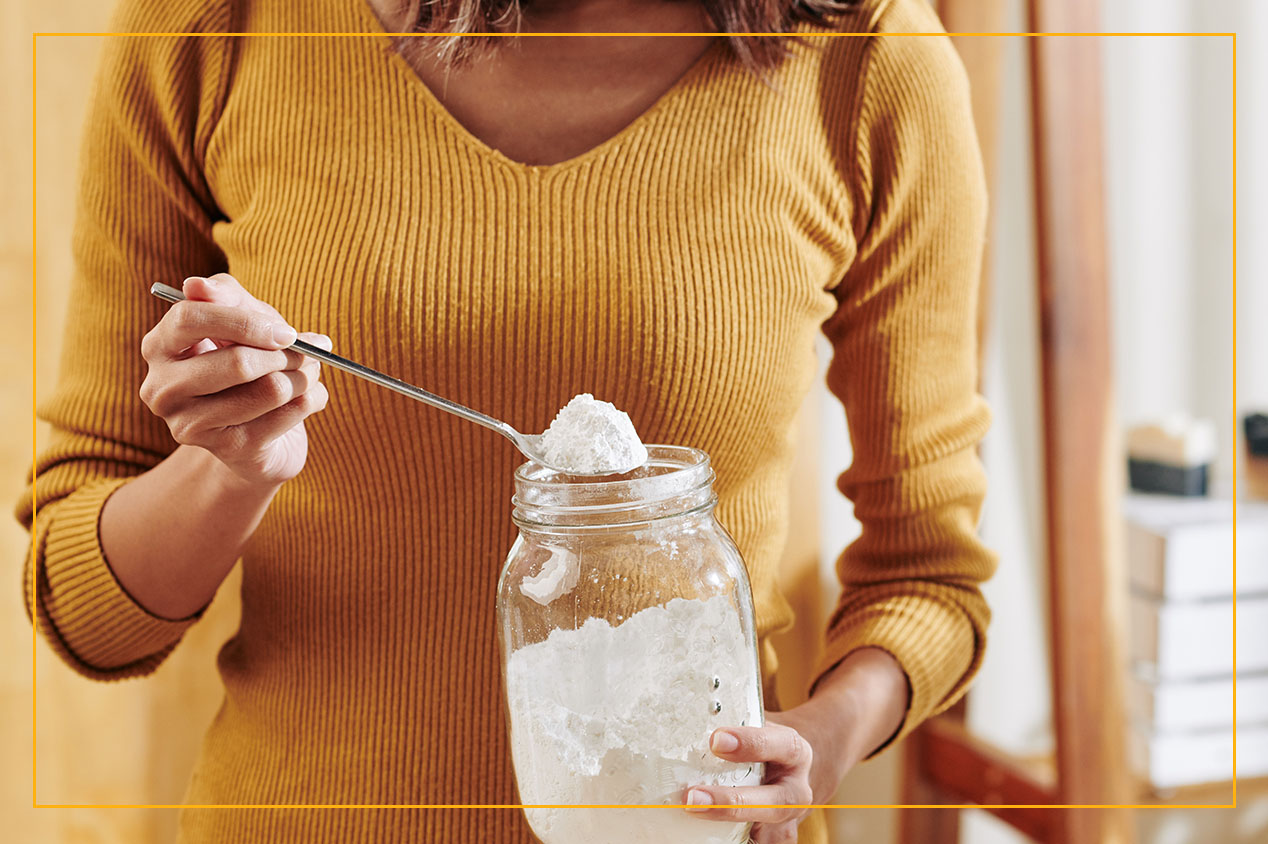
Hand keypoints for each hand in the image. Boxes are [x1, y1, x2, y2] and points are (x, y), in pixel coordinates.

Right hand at [139, 273, 330, 486]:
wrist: (256, 433)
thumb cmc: (246, 363)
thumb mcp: (240, 320)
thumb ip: (225, 296)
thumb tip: (197, 284)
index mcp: (159, 347)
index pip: (191, 319)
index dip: (245, 322)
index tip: (284, 331)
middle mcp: (162, 388)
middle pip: (238, 363)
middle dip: (287, 354)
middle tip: (309, 352)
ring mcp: (189, 424)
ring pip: (270, 390)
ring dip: (304, 377)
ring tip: (308, 373)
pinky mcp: (226, 450)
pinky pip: (288, 415)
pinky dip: (312, 399)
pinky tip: (310, 396)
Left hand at [684, 720, 813, 843]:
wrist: (792, 769)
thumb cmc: (764, 744)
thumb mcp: (759, 725)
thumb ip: (734, 721)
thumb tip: (688, 714)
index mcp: (794, 752)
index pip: (779, 745)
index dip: (750, 743)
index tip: (716, 740)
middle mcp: (796, 789)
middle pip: (773, 802)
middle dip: (732, 802)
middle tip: (692, 797)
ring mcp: (789, 820)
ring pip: (769, 834)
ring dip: (729, 828)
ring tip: (695, 817)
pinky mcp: (777, 838)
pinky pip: (760, 843)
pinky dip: (738, 840)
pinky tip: (705, 836)